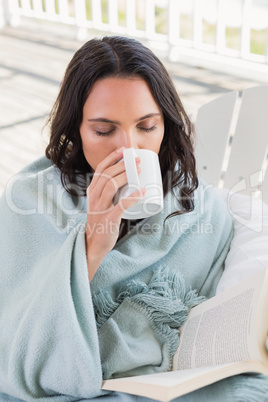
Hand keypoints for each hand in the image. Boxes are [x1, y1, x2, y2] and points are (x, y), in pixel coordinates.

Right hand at [85, 147, 144, 280]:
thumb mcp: (99, 202)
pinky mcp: (108, 219)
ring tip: (138, 170)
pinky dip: (132, 197)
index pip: (100, 169)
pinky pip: (120, 205)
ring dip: (125, 175)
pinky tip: (142, 192)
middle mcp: (94, 197)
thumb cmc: (100, 221)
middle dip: (122, 164)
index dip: (112, 158)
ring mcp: (100, 208)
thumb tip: (128, 179)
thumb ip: (108, 192)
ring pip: (110, 186)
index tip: (124, 150)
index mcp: (92, 191)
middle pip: (107, 175)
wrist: (93, 243)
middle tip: (136, 159)